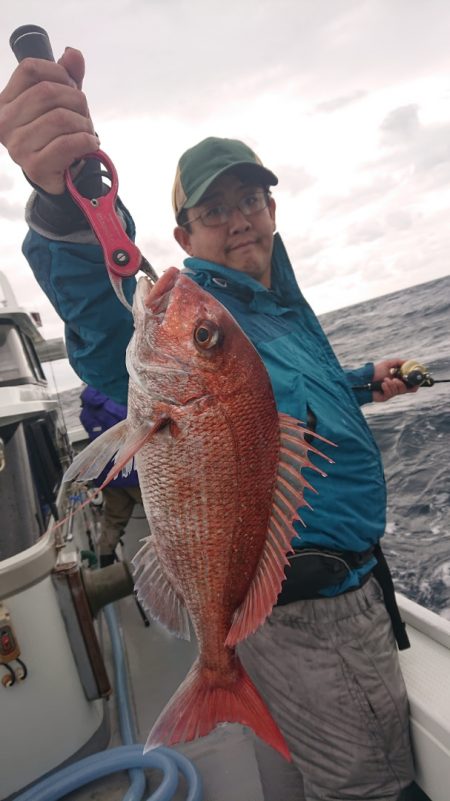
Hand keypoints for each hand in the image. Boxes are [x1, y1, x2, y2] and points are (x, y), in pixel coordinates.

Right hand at [0, 48, 98, 193]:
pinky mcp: (35, 167)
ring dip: (84, 124)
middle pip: (48, 92)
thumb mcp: (62, 102)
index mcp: (5, 102)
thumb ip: (67, 77)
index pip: (30, 69)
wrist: (62, 178)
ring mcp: (17, 146)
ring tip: (87, 133)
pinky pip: (67, 144)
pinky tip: (90, 145)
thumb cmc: (59, 135)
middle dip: (77, 101)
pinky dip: (87, 142)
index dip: (59, 72)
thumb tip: (73, 54)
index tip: (71, 87)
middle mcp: (4, 123)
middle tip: (84, 115)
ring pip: (61, 118)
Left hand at [372, 358, 418, 402]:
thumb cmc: (374, 372)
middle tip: (396, 380)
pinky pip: (391, 393)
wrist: (364, 379)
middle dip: (402, 384)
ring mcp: (390, 393)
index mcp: (397, 380)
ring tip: (385, 380)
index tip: (416, 383)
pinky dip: (387, 387)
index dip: (414, 385)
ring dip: (392, 384)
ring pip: (398, 391)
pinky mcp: (385, 397)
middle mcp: (395, 388)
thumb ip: (398, 362)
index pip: (409, 386)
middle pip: (406, 389)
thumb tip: (409, 361)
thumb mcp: (387, 364)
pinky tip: (382, 384)